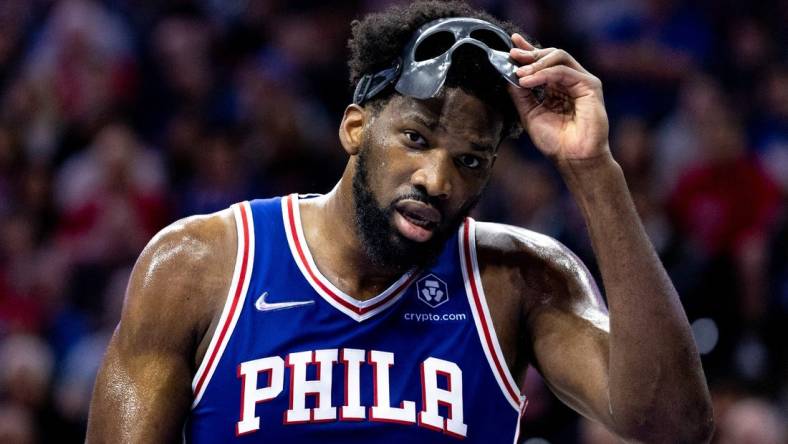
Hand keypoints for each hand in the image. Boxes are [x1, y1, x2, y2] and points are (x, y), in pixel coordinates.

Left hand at [508, 33, 609, 160]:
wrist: (573, 158)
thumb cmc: (555, 141)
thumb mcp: (529, 114)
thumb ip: (520, 94)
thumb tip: (507, 74)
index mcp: (557, 86)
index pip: (543, 61)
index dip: (528, 49)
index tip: (512, 43)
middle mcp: (570, 81)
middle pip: (551, 54)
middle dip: (530, 53)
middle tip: (513, 56)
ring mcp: (582, 81)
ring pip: (559, 57)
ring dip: (536, 63)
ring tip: (520, 74)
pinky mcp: (590, 86)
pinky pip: (564, 72)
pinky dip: (544, 74)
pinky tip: (529, 81)